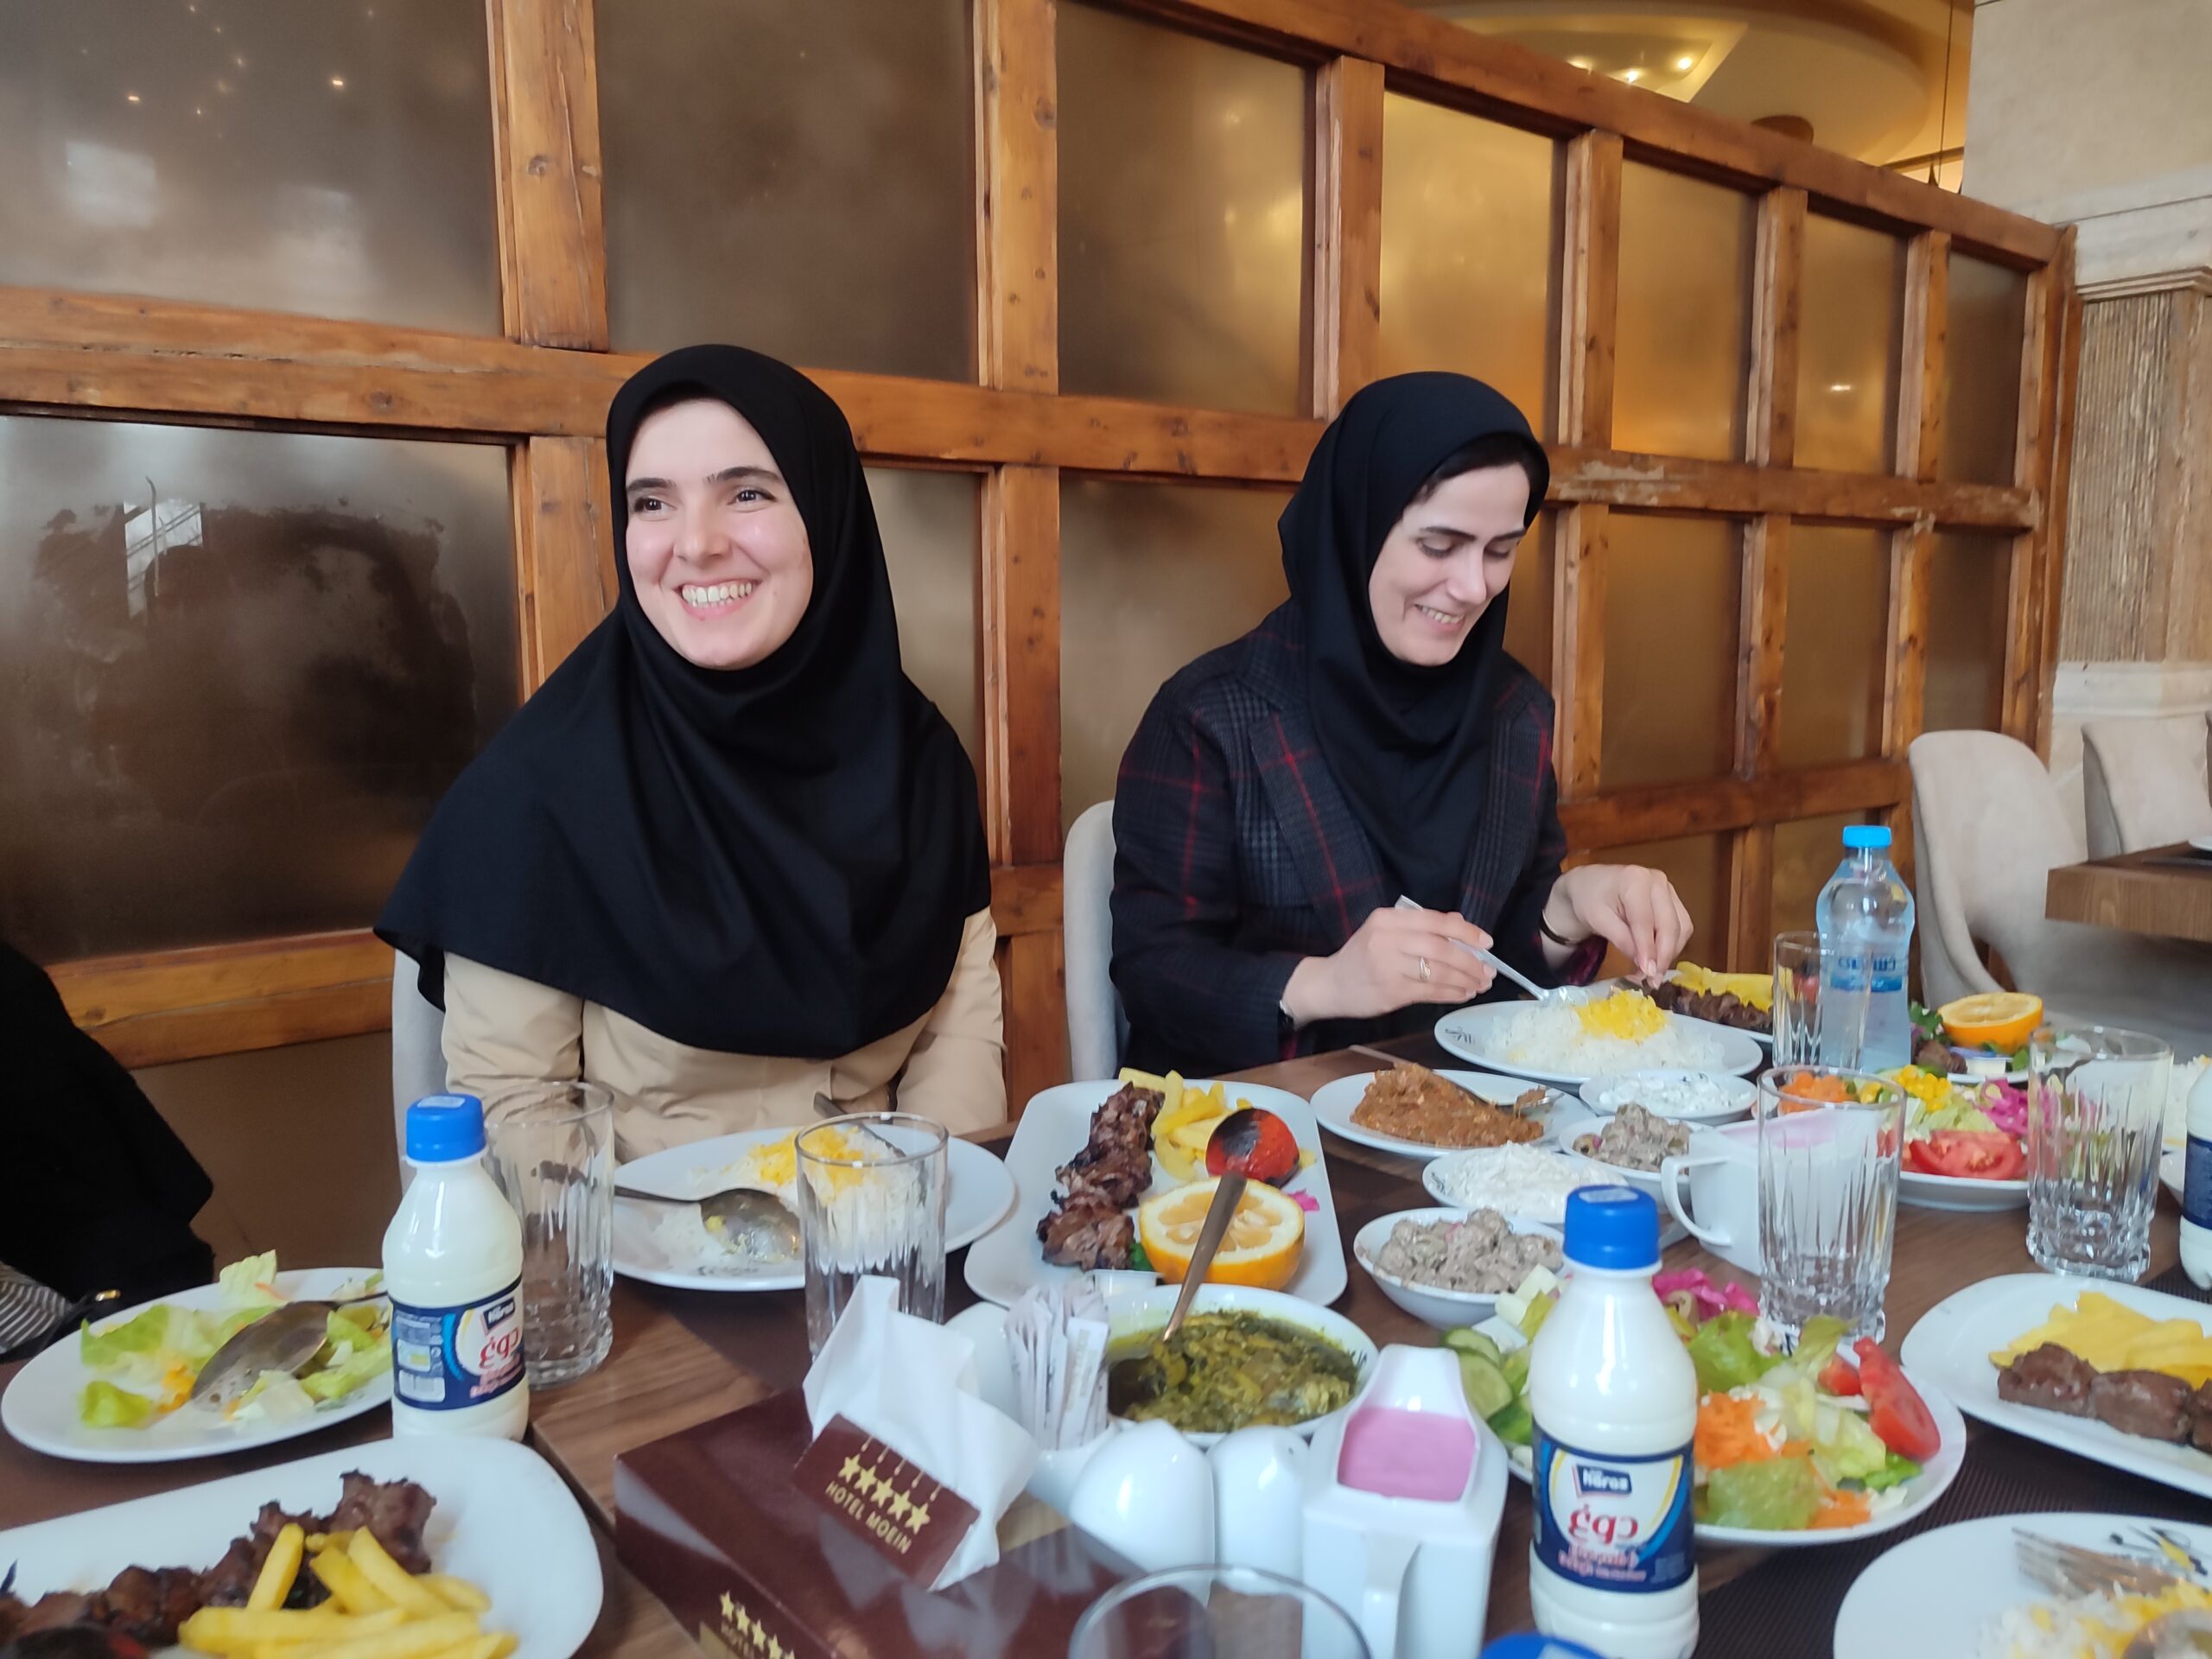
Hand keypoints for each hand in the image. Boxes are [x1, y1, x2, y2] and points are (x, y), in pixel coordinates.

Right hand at [1282, 906, 1494, 1025]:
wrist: (1329, 984)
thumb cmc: (1362, 955)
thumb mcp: (1386, 932)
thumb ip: (1421, 927)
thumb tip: (1461, 925)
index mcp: (1387, 919)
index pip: (1435, 921)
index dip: (1466, 932)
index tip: (1487, 943)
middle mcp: (1387, 939)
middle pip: (1440, 947)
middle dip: (1470, 961)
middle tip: (1488, 970)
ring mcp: (1388, 967)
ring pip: (1438, 972)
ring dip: (1465, 979)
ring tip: (1480, 984)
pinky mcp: (1391, 992)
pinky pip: (1430, 992)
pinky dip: (1452, 993)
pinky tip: (1464, 994)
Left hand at [1543, 864, 1693, 982]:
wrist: (1592, 885)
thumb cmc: (1591, 900)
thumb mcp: (1597, 920)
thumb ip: (1621, 939)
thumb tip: (1644, 964)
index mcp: (1635, 880)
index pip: (1645, 920)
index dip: (1648, 949)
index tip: (1648, 973)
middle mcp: (1658, 881)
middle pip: (1670, 924)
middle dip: (1663, 955)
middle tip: (1653, 980)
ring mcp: (1669, 889)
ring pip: (1681, 927)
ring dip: (1670, 953)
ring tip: (1653, 974)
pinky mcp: (1674, 900)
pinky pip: (1682, 927)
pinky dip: (1673, 946)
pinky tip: (1658, 960)